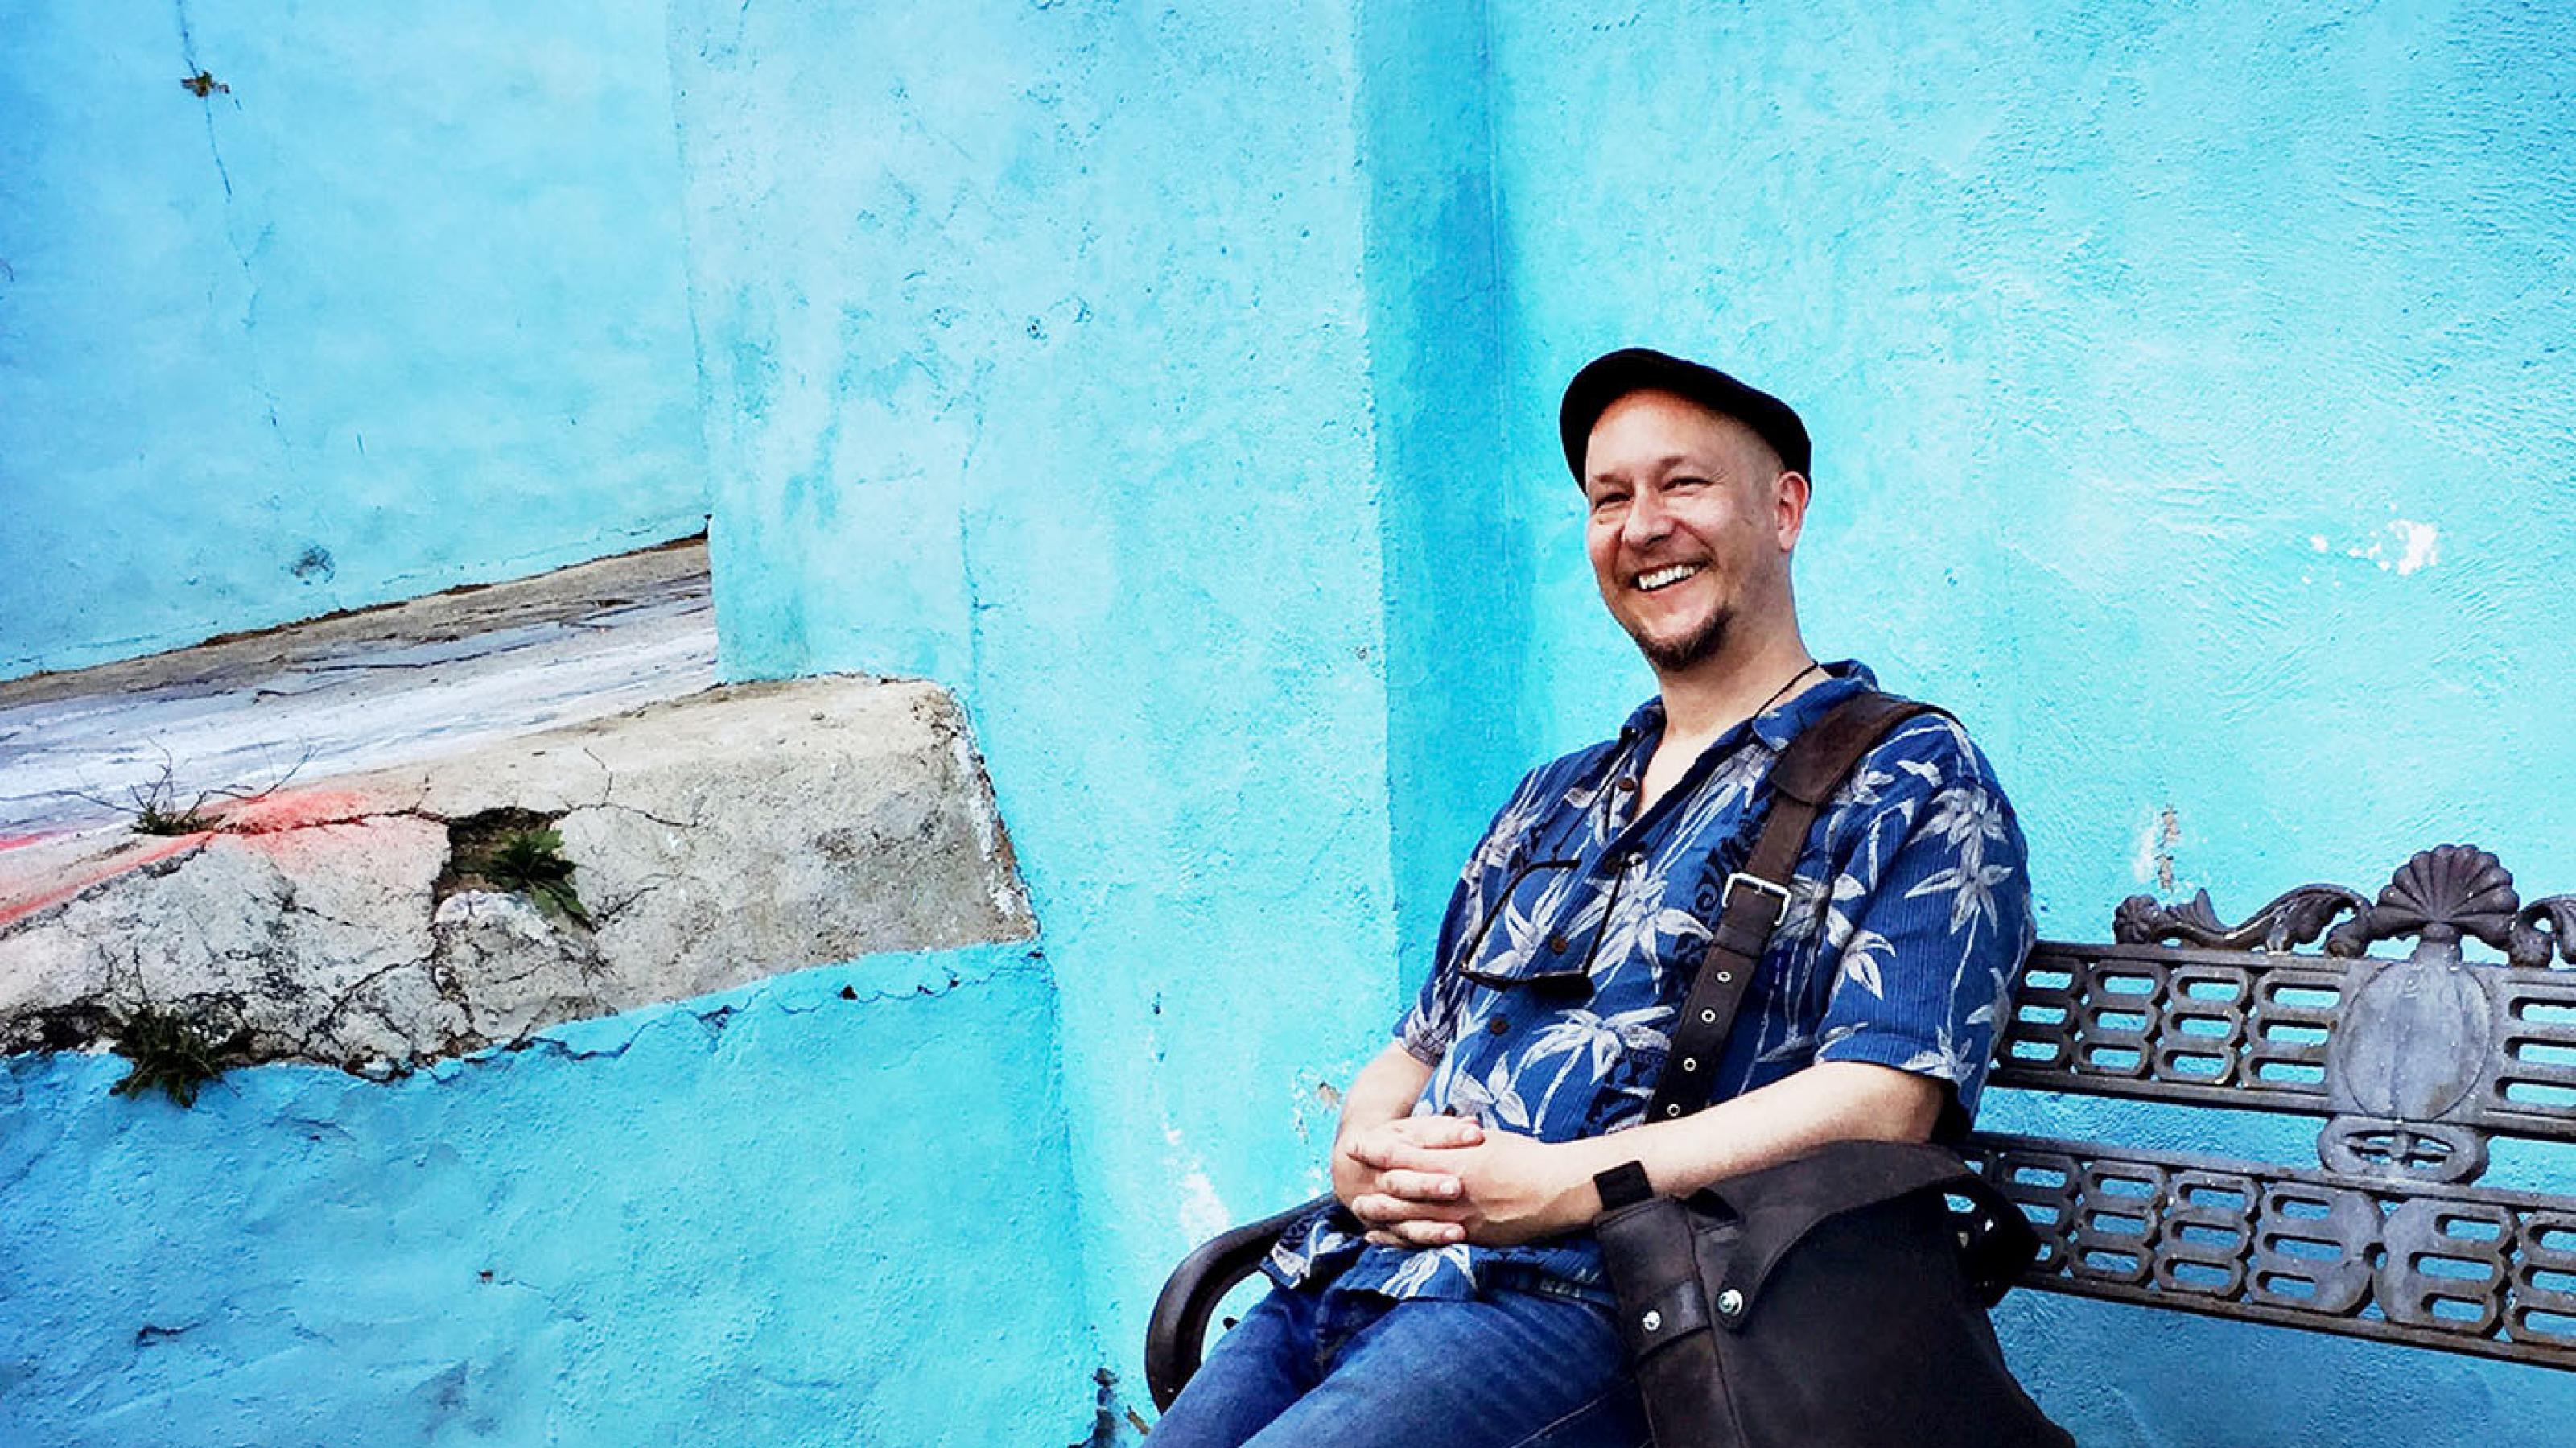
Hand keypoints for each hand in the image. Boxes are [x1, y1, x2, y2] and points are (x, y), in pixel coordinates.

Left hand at [1346, 1127, 1598, 1249]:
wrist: (1555, 1188)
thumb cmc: (1525, 1156)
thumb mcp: (1486, 1139)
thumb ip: (1455, 1142)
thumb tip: (1435, 1138)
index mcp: (1453, 1160)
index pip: (1403, 1153)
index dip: (1376, 1149)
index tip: (1356, 1144)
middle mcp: (1450, 1190)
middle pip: (1398, 1188)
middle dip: (1371, 1184)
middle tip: (1348, 1182)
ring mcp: (1457, 1217)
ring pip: (1408, 1217)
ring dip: (1382, 1214)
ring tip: (1361, 1211)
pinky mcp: (1469, 1237)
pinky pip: (1428, 1241)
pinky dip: (1404, 1239)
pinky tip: (1388, 1239)